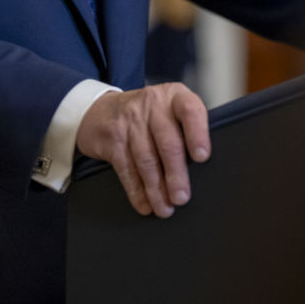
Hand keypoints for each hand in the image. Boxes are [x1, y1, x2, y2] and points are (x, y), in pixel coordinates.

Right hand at [75, 83, 209, 217]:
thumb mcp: (170, 110)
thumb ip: (186, 129)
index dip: (198, 134)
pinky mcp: (113, 138)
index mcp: (175, 96)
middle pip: (168, 142)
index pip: (190, 110)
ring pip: (147, 159)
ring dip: (156, 189)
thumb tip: (202, 169)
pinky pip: (126, 168)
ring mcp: (130, 120)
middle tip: (182, 197)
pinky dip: (136, 190)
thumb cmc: (149, 115)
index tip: (202, 157)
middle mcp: (153, 104)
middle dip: (176, 174)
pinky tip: (145, 203)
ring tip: (165, 207)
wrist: (102, 111)